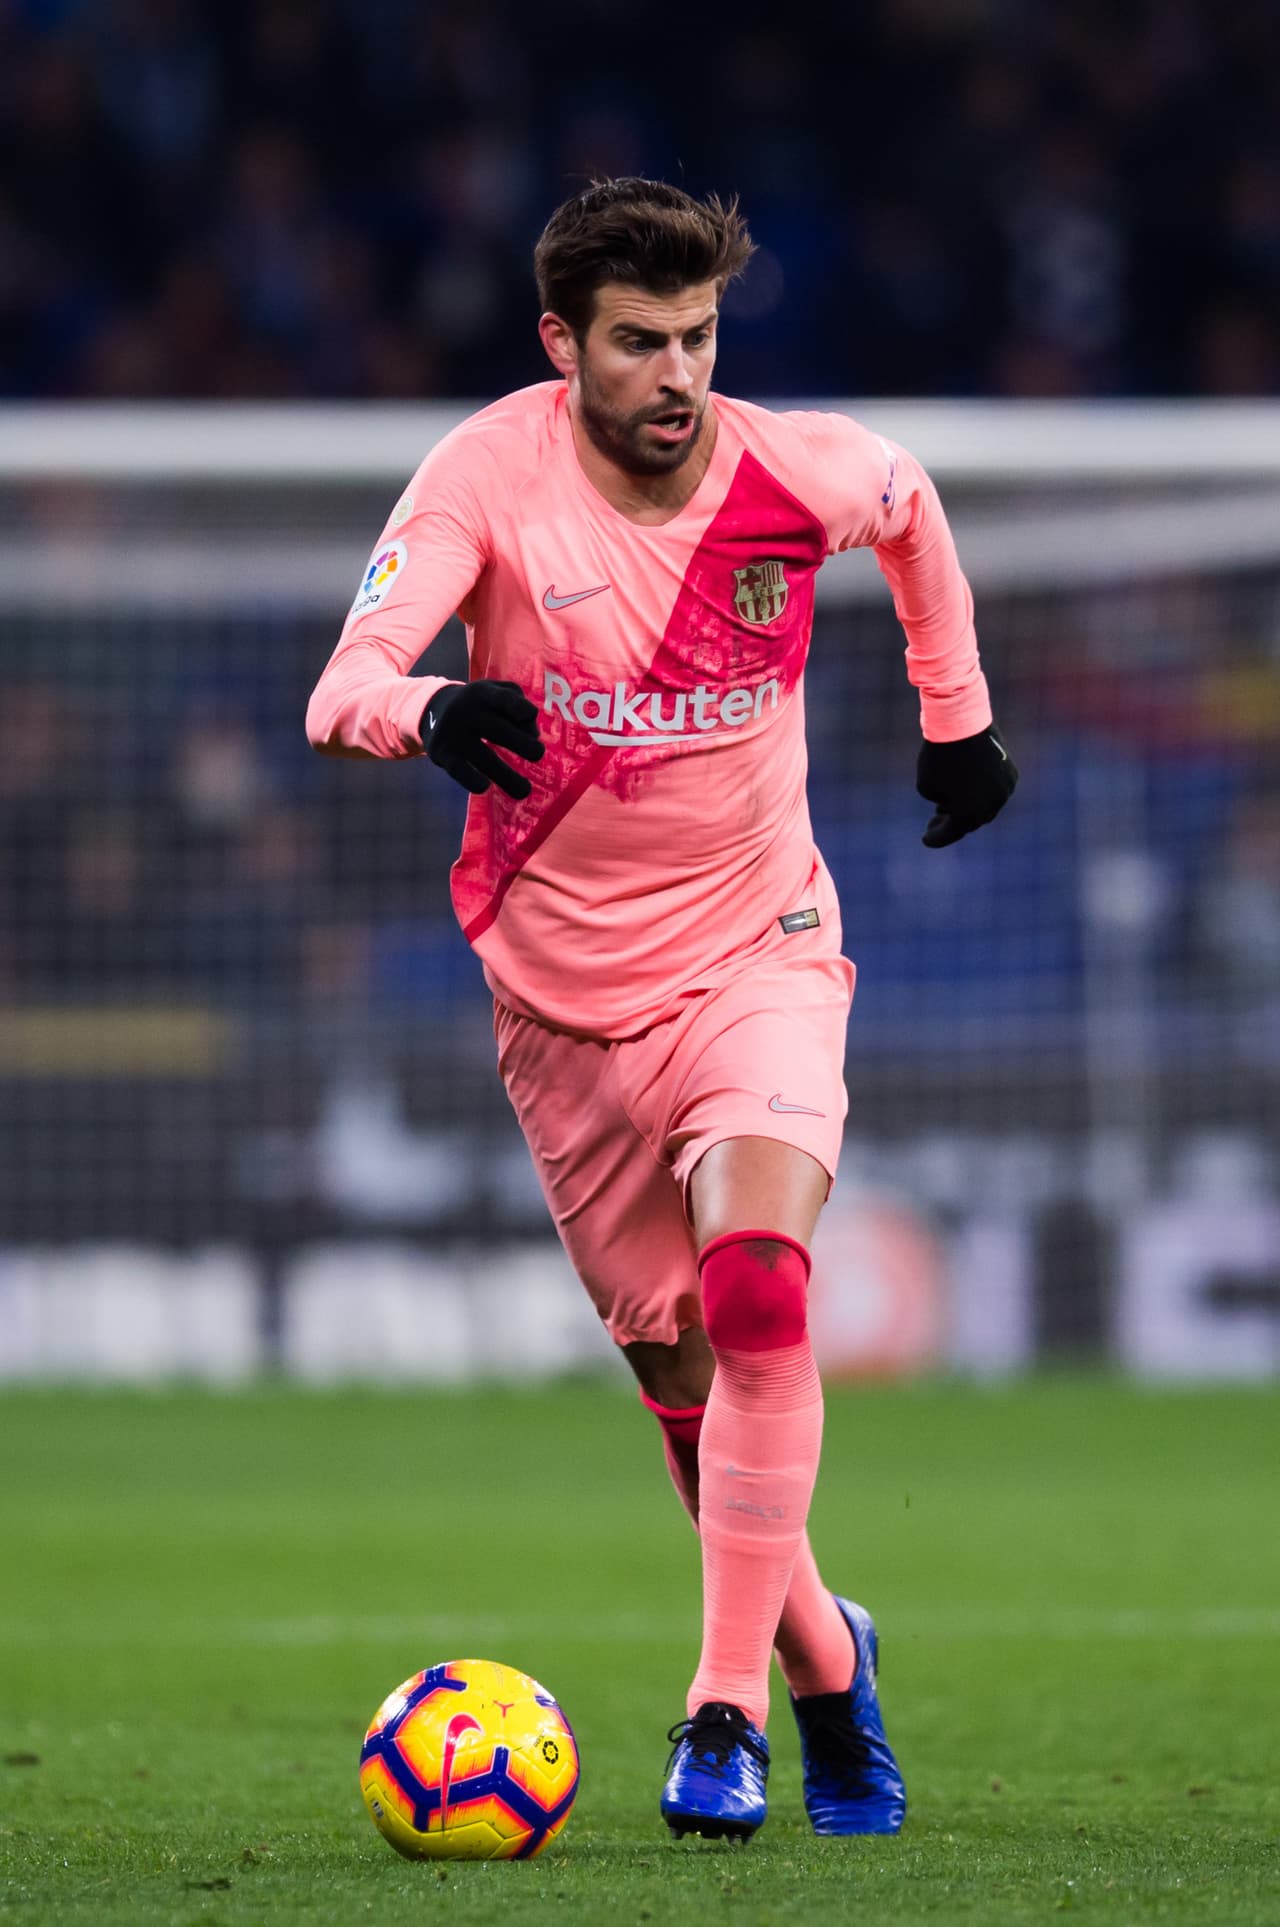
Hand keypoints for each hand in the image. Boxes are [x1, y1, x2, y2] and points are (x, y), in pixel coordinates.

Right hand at [422, 680, 544, 798]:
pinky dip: (473, 781)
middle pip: (500, 731)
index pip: (503, 698)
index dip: (519, 707)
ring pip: (485, 759)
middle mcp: (467, 712)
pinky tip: (485, 786)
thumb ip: (520, 708)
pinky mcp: (442, 754)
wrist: (431, 709)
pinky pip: (460, 772)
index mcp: (484, 694)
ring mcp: (453, 733)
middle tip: (537, 754)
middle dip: (524, 746)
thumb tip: (533, 735)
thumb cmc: (480, 705)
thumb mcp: (497, 694)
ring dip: (508, 778)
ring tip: (524, 791)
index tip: (529, 715)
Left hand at [916, 723, 1017, 847]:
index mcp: (968, 813)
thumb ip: (941, 804)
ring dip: (969, 809)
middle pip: (970, 822)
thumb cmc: (938, 756)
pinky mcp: (1011, 774)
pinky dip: (981, 794)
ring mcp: (1004, 790)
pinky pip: (995, 791)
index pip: (950, 833)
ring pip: (986, 808)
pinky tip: (969, 789)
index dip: (936, 838)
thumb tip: (952, 805)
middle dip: (953, 823)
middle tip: (937, 822)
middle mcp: (991, 806)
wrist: (961, 722)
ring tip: (951, 806)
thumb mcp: (926, 786)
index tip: (926, 840)